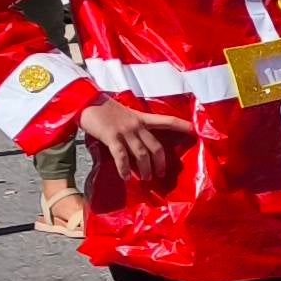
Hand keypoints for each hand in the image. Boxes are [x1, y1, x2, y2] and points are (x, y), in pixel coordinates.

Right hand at [77, 99, 194, 185]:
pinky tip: (126, 177)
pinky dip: (125, 168)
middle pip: (156, 146)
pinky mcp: (112, 136)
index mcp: (142, 117)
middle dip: (160, 163)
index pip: (167, 120)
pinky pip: (122, 156)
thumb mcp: (124, 114)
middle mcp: (137, 125)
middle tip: (160, 174)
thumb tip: (138, 141)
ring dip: (145, 168)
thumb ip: (133, 125)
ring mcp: (125, 131)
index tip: (195, 131)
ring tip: (146, 179)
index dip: (182, 126)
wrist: (85, 101)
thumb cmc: (102, 108)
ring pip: (142, 154)